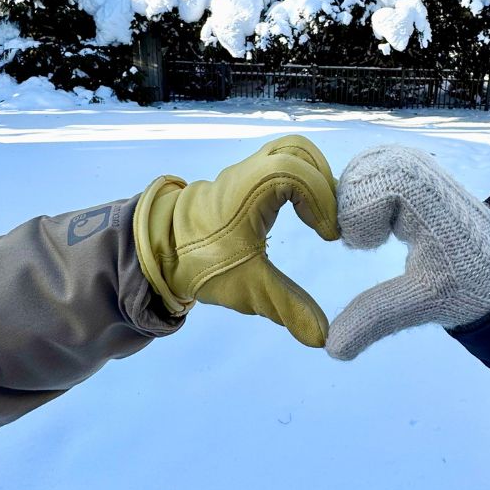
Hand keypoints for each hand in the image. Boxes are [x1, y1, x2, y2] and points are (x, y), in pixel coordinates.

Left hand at [134, 135, 338, 347]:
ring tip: (321, 215)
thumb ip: (288, 308)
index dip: (322, 201)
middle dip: (324, 181)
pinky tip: (304, 213)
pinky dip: (301, 181)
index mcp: (250, 190)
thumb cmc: (202, 263)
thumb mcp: (248, 288)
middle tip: (330, 218)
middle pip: (299, 151)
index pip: (298, 174)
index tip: (328, 236)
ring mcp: (248, 171)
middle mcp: (250, 171)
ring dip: (313, 179)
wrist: (160, 248)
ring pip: (290, 152)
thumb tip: (323, 338)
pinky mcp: (247, 178)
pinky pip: (282, 163)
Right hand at [325, 145, 489, 359]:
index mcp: (429, 199)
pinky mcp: (413, 169)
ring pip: (365, 166)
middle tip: (364, 241)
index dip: (357, 212)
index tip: (365, 244)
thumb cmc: (467, 282)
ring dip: (355, 202)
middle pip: (364, 170)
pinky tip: (378, 225)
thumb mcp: (421, 302)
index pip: (374, 182)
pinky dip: (363, 194)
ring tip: (372, 235)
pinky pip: (374, 168)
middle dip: (350, 207)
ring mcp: (418, 166)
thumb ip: (375, 317)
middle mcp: (424, 172)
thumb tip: (332, 348)